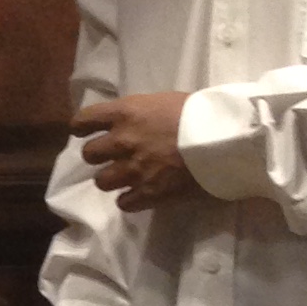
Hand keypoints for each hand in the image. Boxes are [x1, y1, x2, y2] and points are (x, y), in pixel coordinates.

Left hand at [74, 92, 194, 212]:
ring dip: (111, 179)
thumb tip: (130, 122)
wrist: (225, 139)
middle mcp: (122, 142)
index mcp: (125, 113)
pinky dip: (129, 200)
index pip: (83, 120)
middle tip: (112, 157)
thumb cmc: (200, 113)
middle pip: (89, 155)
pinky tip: (139, 195)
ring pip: (101, 181)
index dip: (81, 128)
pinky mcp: (148, 193)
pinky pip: (123, 203)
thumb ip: (139, 114)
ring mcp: (133, 169)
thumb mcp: (162, 102)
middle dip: (99, 156)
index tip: (84, 132)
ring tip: (126, 178)